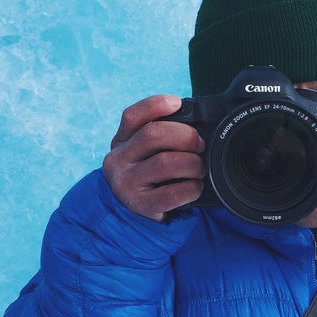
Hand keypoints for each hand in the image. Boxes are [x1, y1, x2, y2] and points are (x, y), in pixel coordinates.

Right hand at [103, 95, 205, 220]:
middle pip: (154, 135)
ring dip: (192, 164)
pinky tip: (194, 188)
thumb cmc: (149, 175)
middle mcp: (117, 161)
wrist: (134, 213)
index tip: (178, 103)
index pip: (132, 116)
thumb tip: (196, 118)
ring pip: (166, 163)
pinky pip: (173, 193)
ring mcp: (126, 184)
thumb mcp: (143, 152)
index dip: (156, 105)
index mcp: (120, 142)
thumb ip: (160, 135)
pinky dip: (192, 188)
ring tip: (199, 169)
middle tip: (199, 145)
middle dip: (186, 136)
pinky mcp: (141, 206)